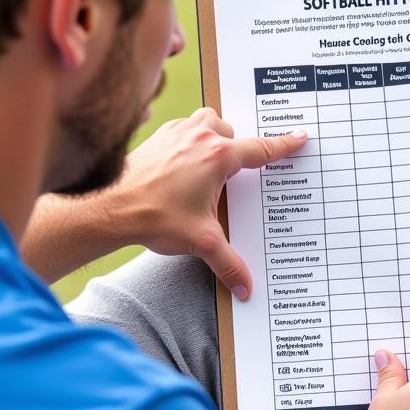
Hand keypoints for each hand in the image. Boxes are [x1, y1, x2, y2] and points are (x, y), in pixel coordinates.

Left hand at [109, 108, 305, 298]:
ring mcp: (176, 133)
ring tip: (211, 162)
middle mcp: (199, 138)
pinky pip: (183, 126)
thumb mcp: (201, 242)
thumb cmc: (154, 217)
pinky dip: (190, 138)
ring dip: (214, 134)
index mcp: (218, 158)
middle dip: (237, 147)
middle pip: (231, 131)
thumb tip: (246, 288)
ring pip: (207, 121)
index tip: (300, 138)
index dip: (283, 145)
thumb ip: (228, 264)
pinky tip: (184, 163)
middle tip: (234, 173)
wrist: (109, 208)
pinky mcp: (157, 137)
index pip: (260, 149)